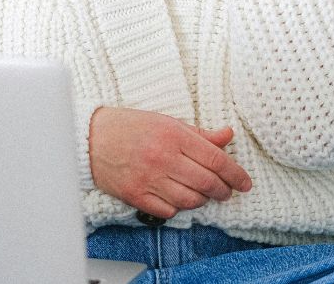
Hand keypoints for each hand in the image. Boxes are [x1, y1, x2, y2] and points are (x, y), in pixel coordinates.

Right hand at [89, 107, 252, 220]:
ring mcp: (148, 178)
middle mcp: (162, 157)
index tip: (244, 182)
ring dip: (202, 200)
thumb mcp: (166, 122)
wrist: (89, 138)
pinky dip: (178, 207)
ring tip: (201, 193)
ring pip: (191, 200)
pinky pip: (169, 210)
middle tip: (226, 191)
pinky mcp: (136, 195)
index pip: (216, 159)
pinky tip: (176, 197)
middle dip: (223, 190)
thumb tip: (227, 136)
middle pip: (207, 183)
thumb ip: (199, 134)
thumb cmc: (129, 127)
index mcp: (173, 135)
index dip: (236, 174)